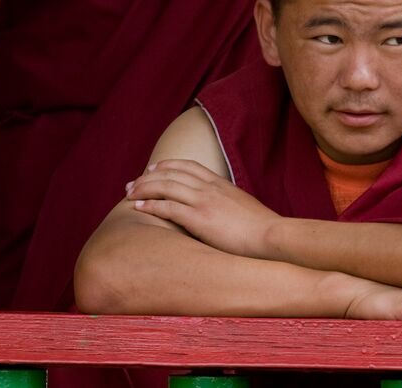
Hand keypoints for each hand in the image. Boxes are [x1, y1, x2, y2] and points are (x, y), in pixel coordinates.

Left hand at [127, 159, 278, 257]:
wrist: (271, 235)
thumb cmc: (262, 229)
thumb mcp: (243, 208)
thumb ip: (228, 205)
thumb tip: (221, 213)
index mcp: (221, 184)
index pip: (189, 166)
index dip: (168, 165)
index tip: (153, 169)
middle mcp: (210, 188)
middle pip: (172, 173)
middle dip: (148, 176)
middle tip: (132, 183)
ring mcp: (204, 201)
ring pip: (166, 186)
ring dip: (144, 188)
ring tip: (130, 193)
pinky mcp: (199, 218)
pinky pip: (168, 207)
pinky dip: (150, 205)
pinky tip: (139, 207)